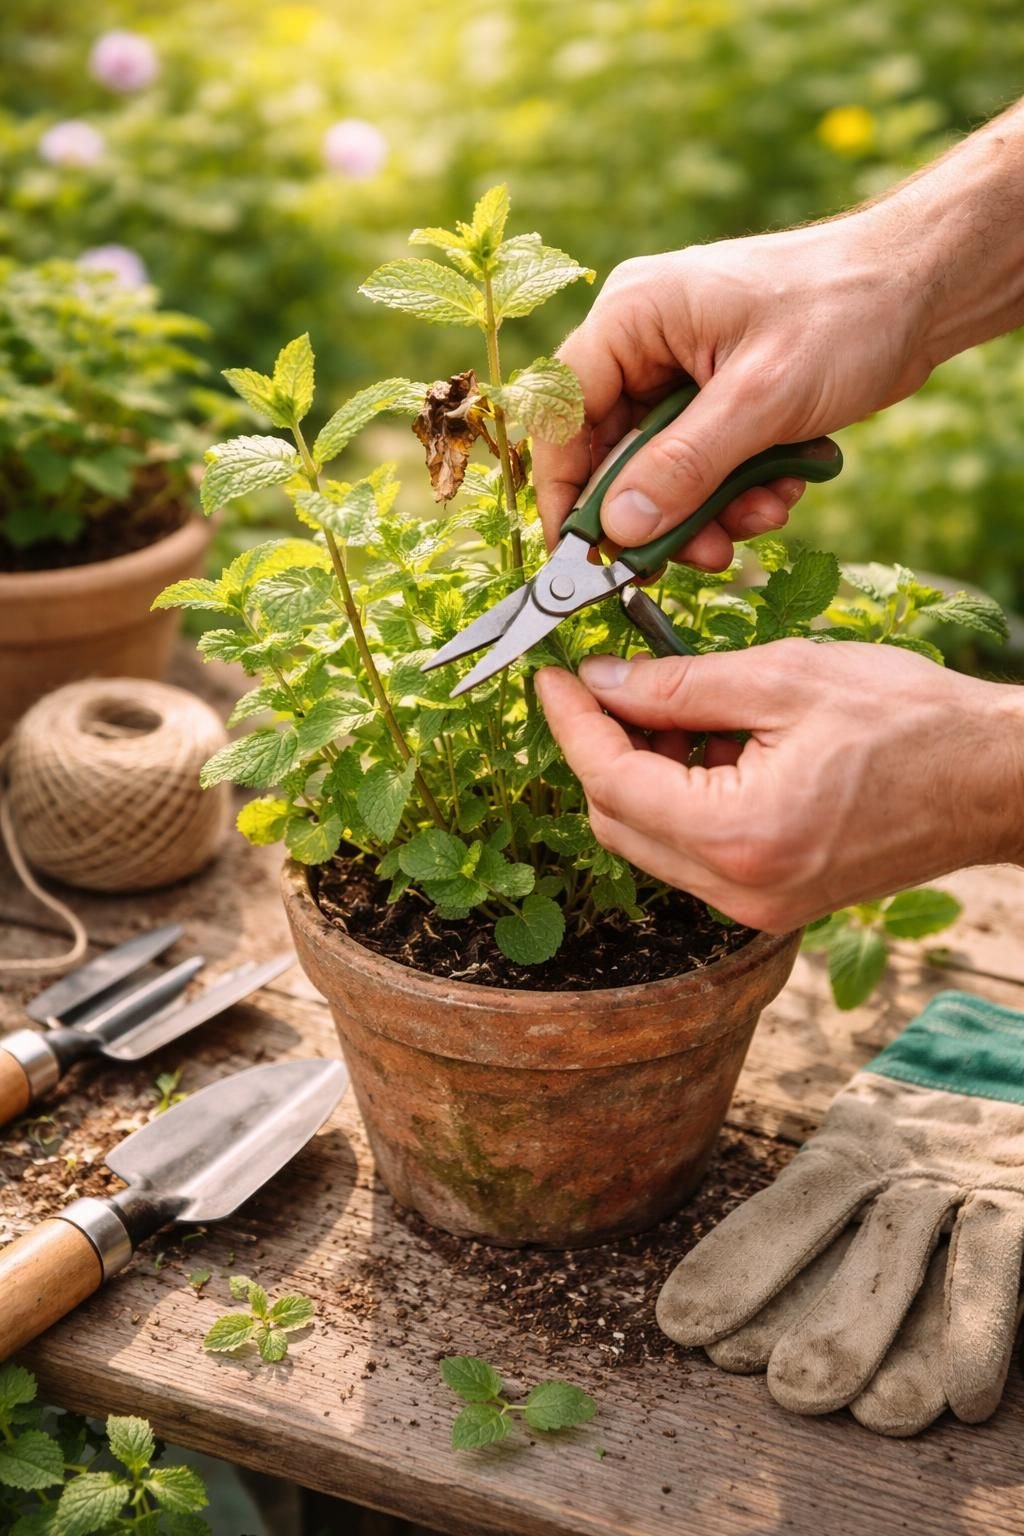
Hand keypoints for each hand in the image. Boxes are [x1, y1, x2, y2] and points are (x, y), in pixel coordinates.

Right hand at [534, 216, 931, 568]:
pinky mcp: (719, 397)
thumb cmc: (846, 312)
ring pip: (663, 469)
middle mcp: (646, 342)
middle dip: (661, 511)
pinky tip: (781, 491)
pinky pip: (704, 464)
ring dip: (708, 508)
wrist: (925, 287)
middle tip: (701, 555)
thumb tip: (618, 529)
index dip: (565, 488)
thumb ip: (685, 466)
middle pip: (614, 452)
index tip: (582, 556)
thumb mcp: (763, 397)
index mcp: (634, 316)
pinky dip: (737, 491)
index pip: (563, 412)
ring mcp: (682, 370)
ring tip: (763, 514)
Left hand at [534, 643, 1023, 930]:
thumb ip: (678, 686)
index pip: (611, 782)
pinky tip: (711, 748)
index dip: (570, 724)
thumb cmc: (910, 722)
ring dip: (641, 775)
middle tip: (610, 684)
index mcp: (739, 835)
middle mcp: (738, 890)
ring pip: (649, 842)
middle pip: (617, 822)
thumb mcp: (785, 679)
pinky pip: (692, 853)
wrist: (994, 781)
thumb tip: (601, 681)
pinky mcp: (772, 902)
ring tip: (678, 709)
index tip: (551, 678)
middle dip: (601, 750)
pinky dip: (680, 801)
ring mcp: (755, 906)